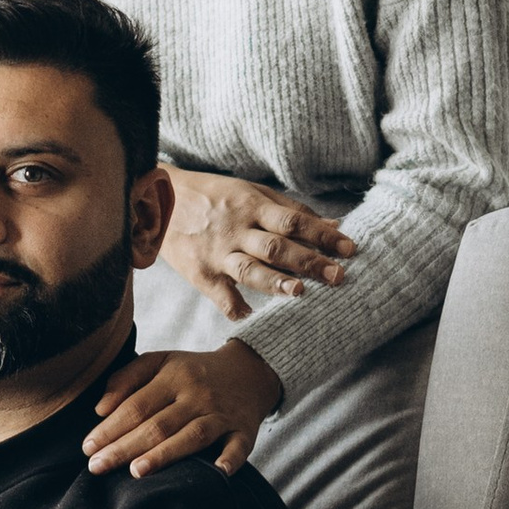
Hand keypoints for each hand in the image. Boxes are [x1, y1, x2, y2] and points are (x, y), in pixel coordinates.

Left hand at [86, 338, 279, 479]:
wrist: (250, 370)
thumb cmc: (193, 371)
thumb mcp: (160, 361)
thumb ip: (127, 378)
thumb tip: (100, 408)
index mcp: (173, 376)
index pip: (136, 405)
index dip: (110, 427)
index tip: (87, 447)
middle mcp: (197, 394)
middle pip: (158, 424)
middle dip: (125, 446)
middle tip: (97, 466)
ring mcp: (222, 414)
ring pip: (192, 435)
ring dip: (165, 454)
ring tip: (136, 471)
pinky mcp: (244, 430)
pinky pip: (238, 446)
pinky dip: (229, 459)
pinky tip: (216, 473)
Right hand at [160, 173, 354, 324]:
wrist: (158, 202)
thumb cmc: (214, 196)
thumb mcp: (251, 192)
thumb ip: (292, 210)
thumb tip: (335, 224)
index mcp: (253, 205)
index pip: (295, 221)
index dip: (323, 235)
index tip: (350, 249)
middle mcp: (237, 228)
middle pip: (277, 246)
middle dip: (310, 261)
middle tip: (339, 276)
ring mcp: (217, 252)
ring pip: (249, 269)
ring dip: (275, 282)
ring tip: (299, 292)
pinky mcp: (200, 273)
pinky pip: (220, 295)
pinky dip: (235, 307)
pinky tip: (252, 316)